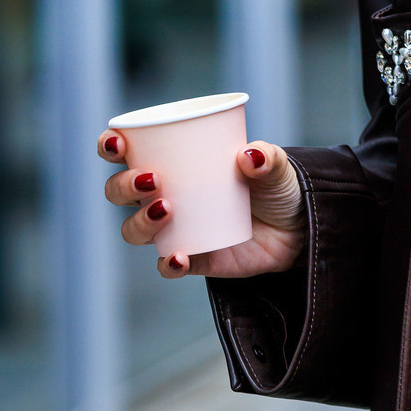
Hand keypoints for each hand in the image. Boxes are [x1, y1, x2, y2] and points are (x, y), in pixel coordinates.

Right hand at [97, 134, 307, 279]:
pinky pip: (168, 265)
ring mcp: (177, 229)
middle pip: (119, 192)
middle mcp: (166, 194)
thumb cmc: (277, 187)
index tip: (117, 145)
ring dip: (139, 221)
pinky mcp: (195, 258)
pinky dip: (168, 263)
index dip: (111, 146)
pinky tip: (179, 256)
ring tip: (167, 210)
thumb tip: (249, 157)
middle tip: (153, 180)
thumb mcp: (277, 165)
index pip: (128, 151)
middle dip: (123, 186)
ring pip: (133, 229)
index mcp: (175, 161)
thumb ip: (267, 157)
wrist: (300, 228)